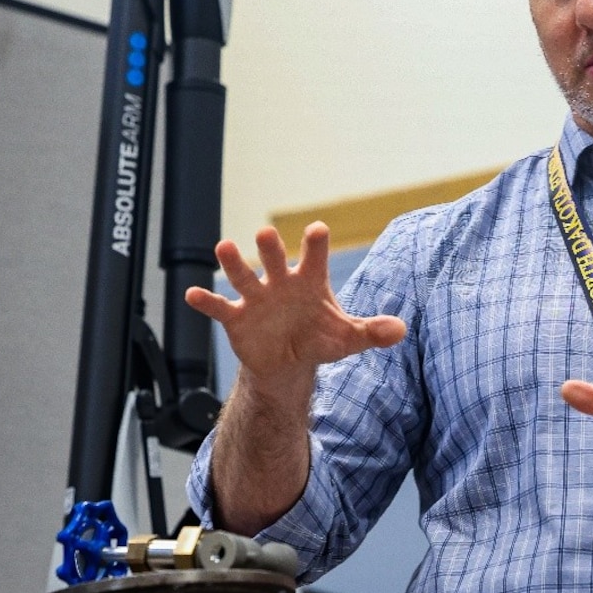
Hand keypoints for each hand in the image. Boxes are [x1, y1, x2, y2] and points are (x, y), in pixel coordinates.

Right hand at [185, 222, 406, 399]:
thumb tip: (400, 330)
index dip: (316, 243)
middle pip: (274, 259)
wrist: (289, 362)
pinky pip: (219, 306)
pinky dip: (206, 300)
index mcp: (310, 280)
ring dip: (233, 262)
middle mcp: (281, 282)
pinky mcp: (236, 317)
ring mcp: (256, 297)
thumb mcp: (348, 338)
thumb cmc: (320, 340)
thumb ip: (372, 331)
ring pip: (243, 275)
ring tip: (225, 246)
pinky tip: (192, 295)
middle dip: (270, 248)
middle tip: (266, 234)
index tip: (318, 230)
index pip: (314, 256)